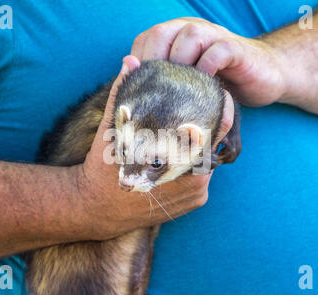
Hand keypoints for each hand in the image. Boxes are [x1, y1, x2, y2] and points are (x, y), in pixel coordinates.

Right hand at [75, 56, 234, 239]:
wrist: (95, 210)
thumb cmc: (103, 169)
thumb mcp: (113, 130)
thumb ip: (123, 94)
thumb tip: (130, 61)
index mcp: (182, 160)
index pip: (218, 130)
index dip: (222, 110)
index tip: (222, 95)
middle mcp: (197, 180)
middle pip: (211, 145)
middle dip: (203, 129)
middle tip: (192, 115)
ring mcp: (198, 195)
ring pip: (207, 161)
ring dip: (196, 148)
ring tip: (179, 137)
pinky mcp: (195, 203)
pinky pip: (202, 177)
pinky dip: (192, 166)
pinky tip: (174, 159)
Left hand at [131, 17, 287, 106]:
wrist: (263, 76)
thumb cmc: (218, 82)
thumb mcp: (186, 82)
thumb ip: (161, 78)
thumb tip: (130, 68)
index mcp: (176, 37)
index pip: (146, 40)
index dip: (139, 63)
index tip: (139, 90)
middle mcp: (193, 31)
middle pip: (163, 33)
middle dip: (155, 62)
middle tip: (157, 91)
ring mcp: (216, 37)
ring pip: (190, 36)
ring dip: (180, 63)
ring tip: (180, 89)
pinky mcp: (237, 49)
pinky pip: (219, 50)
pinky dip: (208, 67)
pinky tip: (205, 85)